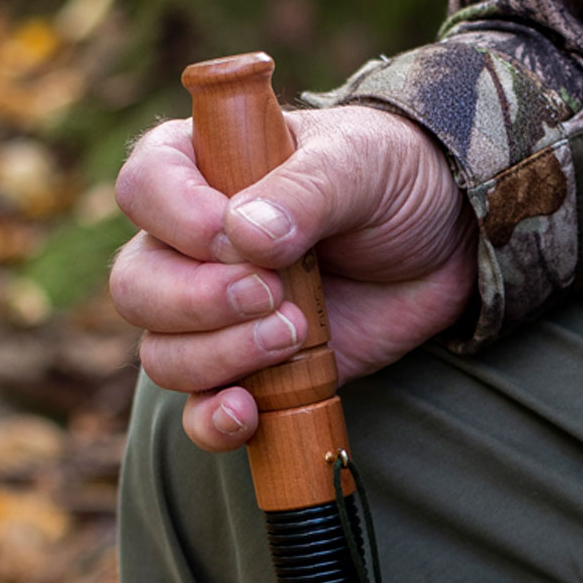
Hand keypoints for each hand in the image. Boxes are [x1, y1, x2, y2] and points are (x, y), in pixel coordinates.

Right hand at [110, 103, 475, 450]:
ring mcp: (214, 316)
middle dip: (199, 301)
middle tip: (274, 293)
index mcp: (202, 169)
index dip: (178, 219)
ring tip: (294, 333)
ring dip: (221, 356)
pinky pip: (198, 411)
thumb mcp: (361, 163)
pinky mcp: (250, 372)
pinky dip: (211, 420)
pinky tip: (247, 411)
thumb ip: (306, 190)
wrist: (446, 245)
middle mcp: (191, 246)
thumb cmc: (394, 181)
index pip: (142, 187)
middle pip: (136, 285)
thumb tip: (244, 236)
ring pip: (162, 354)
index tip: (237, 238)